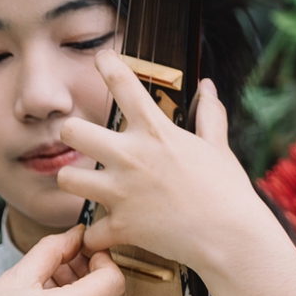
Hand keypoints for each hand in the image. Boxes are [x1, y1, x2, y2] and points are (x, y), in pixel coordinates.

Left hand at [57, 55, 293, 286]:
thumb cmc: (227, 191)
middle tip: (79, 141)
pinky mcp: (120, 226)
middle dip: (70, 134)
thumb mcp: (218, 147)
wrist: (230, 237)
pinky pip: (89, 232)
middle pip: (72, 131)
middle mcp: (131, 157)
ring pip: (66, 178)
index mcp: (155, 132)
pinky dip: (95, 237)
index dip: (107, 64)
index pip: (124, 84)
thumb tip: (208, 86)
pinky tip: (105, 235)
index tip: (100, 58)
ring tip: (86, 185)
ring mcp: (121, 192)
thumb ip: (209, 115)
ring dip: (73, 182)